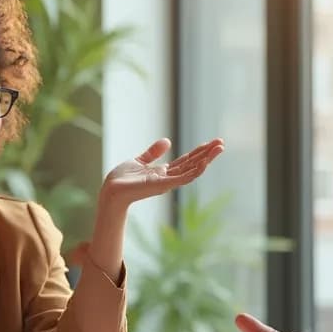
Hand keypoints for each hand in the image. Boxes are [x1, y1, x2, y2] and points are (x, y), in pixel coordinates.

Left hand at [99, 138, 223, 207]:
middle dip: (208, 153)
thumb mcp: (139, 160)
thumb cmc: (122, 179)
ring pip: (193, 170)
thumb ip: (153, 153)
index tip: (211, 143)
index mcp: (163, 172)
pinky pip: (184, 178)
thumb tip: (167, 141)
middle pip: (193, 163)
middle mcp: (168, 178)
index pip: (186, 160)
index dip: (199, 151)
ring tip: (219, 148)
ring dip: (207, 159)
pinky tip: (205, 161)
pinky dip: (196, 170)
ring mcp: (168, 182)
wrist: (111, 190)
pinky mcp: (164, 185)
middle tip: (222, 143)